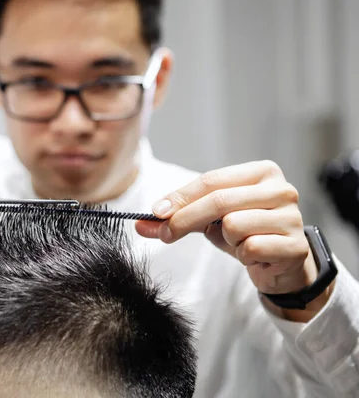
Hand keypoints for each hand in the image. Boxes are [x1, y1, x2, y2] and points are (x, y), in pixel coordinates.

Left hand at [135, 160, 320, 297]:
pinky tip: (254, 254)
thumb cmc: (246, 232)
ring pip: (233, 225)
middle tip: (167, 234)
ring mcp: (291, 217)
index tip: (156, 212)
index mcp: (261, 172)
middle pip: (218, 200)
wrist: (282, 263)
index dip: (180, 197)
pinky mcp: (295, 245)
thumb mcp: (209, 220)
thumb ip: (177, 218)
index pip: (211, 180)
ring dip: (226, 240)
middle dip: (185, 219)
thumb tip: (141, 223)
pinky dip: (243, 255)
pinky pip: (251, 248)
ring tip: (238, 242)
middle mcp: (281, 189)